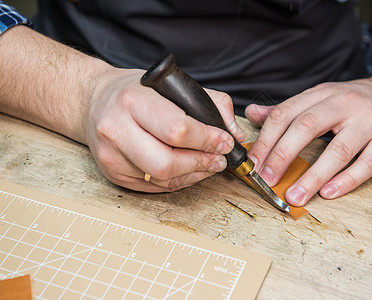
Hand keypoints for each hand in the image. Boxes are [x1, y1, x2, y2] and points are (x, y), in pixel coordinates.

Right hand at [86, 68, 243, 191]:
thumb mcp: (172, 85)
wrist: (94, 102)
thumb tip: (235, 134)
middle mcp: (116, 129)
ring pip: (162, 179)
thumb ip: (211, 103)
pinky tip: (189, 170)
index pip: (177, 130)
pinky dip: (178, 181)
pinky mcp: (112, 174)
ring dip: (193, 175)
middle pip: (167, 163)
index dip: (208, 140)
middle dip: (201, 164)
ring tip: (208, 164)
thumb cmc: (136, 92)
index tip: (225, 142)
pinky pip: (154, 187)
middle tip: (220, 159)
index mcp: (133, 101)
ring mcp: (111, 156)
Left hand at [245, 69, 371, 205]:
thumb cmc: (352, 102)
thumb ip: (286, 109)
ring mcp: (368, 121)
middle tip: (267, 180)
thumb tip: (251, 113)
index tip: (252, 163)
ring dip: (313, 176)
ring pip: (337, 150)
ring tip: (295, 196)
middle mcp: (344, 103)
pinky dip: (346, 181)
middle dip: (282, 155)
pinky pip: (367, 164)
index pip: (286, 114)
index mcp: (320, 94)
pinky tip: (328, 194)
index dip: (266, 140)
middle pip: (307, 127)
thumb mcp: (318, 98)